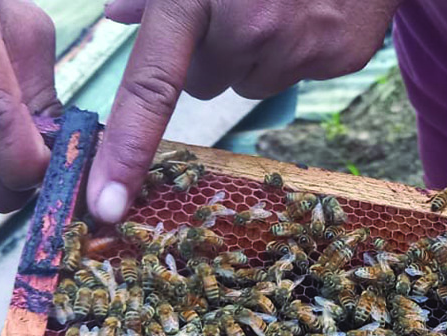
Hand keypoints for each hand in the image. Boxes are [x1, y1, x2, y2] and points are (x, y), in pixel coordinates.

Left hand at [86, 0, 400, 222]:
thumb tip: (119, 14)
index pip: (151, 85)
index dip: (126, 147)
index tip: (109, 204)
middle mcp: (246, 27)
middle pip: (205, 84)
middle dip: (213, 54)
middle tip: (239, 6)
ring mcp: (297, 48)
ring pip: (251, 82)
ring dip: (258, 53)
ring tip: (280, 3)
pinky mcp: (337, 58)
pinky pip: (296, 76)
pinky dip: (299, 50)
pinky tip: (310, 10)